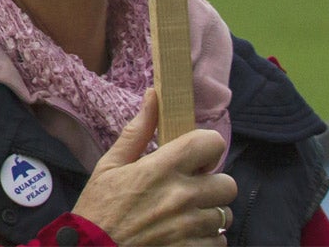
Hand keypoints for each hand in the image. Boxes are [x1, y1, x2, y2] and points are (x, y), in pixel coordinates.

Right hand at [68, 90, 238, 245]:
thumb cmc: (100, 206)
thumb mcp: (110, 164)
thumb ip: (137, 131)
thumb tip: (155, 95)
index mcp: (162, 168)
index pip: (211, 143)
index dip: (207, 147)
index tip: (195, 156)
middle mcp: (183, 196)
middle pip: (228, 183)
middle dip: (212, 185)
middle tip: (190, 190)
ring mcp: (191, 227)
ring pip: (224, 215)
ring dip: (208, 214)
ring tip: (185, 215)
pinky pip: (219, 242)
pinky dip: (206, 239)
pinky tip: (185, 235)